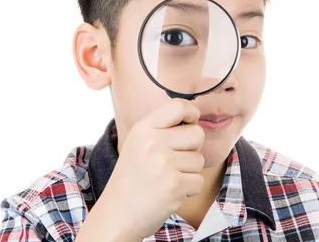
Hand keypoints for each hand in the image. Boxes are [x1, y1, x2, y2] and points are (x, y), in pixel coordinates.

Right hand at [98, 99, 204, 238]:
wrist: (118, 213)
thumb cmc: (133, 177)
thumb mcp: (138, 143)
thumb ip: (161, 128)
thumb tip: (192, 115)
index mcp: (144, 129)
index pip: (179, 106)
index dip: (192, 113)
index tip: (191, 123)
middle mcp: (153, 142)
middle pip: (196, 134)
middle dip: (192, 148)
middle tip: (174, 160)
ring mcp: (164, 164)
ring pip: (199, 159)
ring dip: (189, 172)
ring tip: (167, 178)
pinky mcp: (175, 185)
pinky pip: (198, 181)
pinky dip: (189, 189)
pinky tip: (170, 191)